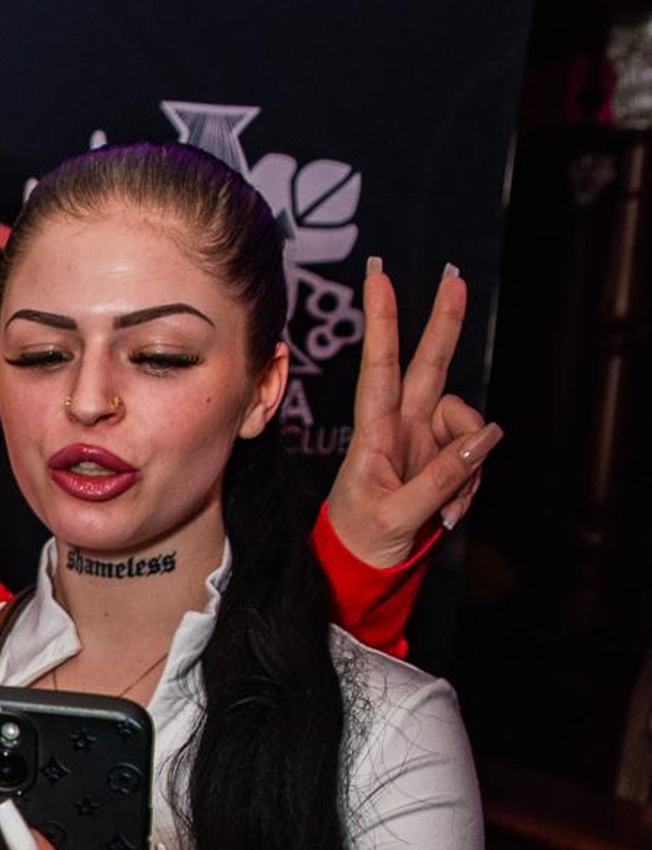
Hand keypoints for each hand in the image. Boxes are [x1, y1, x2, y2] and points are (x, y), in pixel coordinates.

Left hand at [322, 259, 499, 569]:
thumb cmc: (363, 540)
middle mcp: (400, 427)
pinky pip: (474, 457)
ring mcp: (423, 441)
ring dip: (470, 466)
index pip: (379, 368)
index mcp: (374, 433)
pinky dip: (471, 484)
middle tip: (455, 279)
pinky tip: (451, 512)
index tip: (379, 279)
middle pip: (427, 365)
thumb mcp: (396, 517)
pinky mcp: (442, 460)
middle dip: (443, 324)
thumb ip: (440, 479)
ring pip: (467, 425)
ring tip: (448, 508)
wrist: (362, 570)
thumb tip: (486, 438)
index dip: (382, 322)